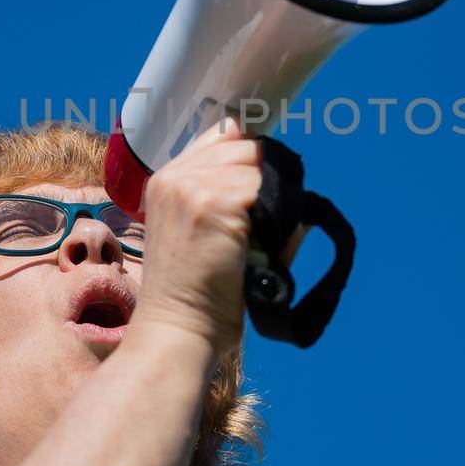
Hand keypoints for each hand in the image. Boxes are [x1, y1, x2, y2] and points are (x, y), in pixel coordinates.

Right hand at [131, 116, 260, 359]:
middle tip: (271, 219)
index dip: (250, 156)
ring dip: (271, 199)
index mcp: (166, 180)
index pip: (222, 134)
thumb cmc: (195, 296)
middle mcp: (174, 176)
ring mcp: (192, 187)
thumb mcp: (204, 236)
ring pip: (257, 167)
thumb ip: (240, 204)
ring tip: (264, 239)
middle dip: (265, 177)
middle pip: (245, 145)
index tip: (266, 183)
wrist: (177, 330)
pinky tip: (261, 245)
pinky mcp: (214, 205)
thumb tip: (298, 197)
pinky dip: (273, 216)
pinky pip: (262, 191)